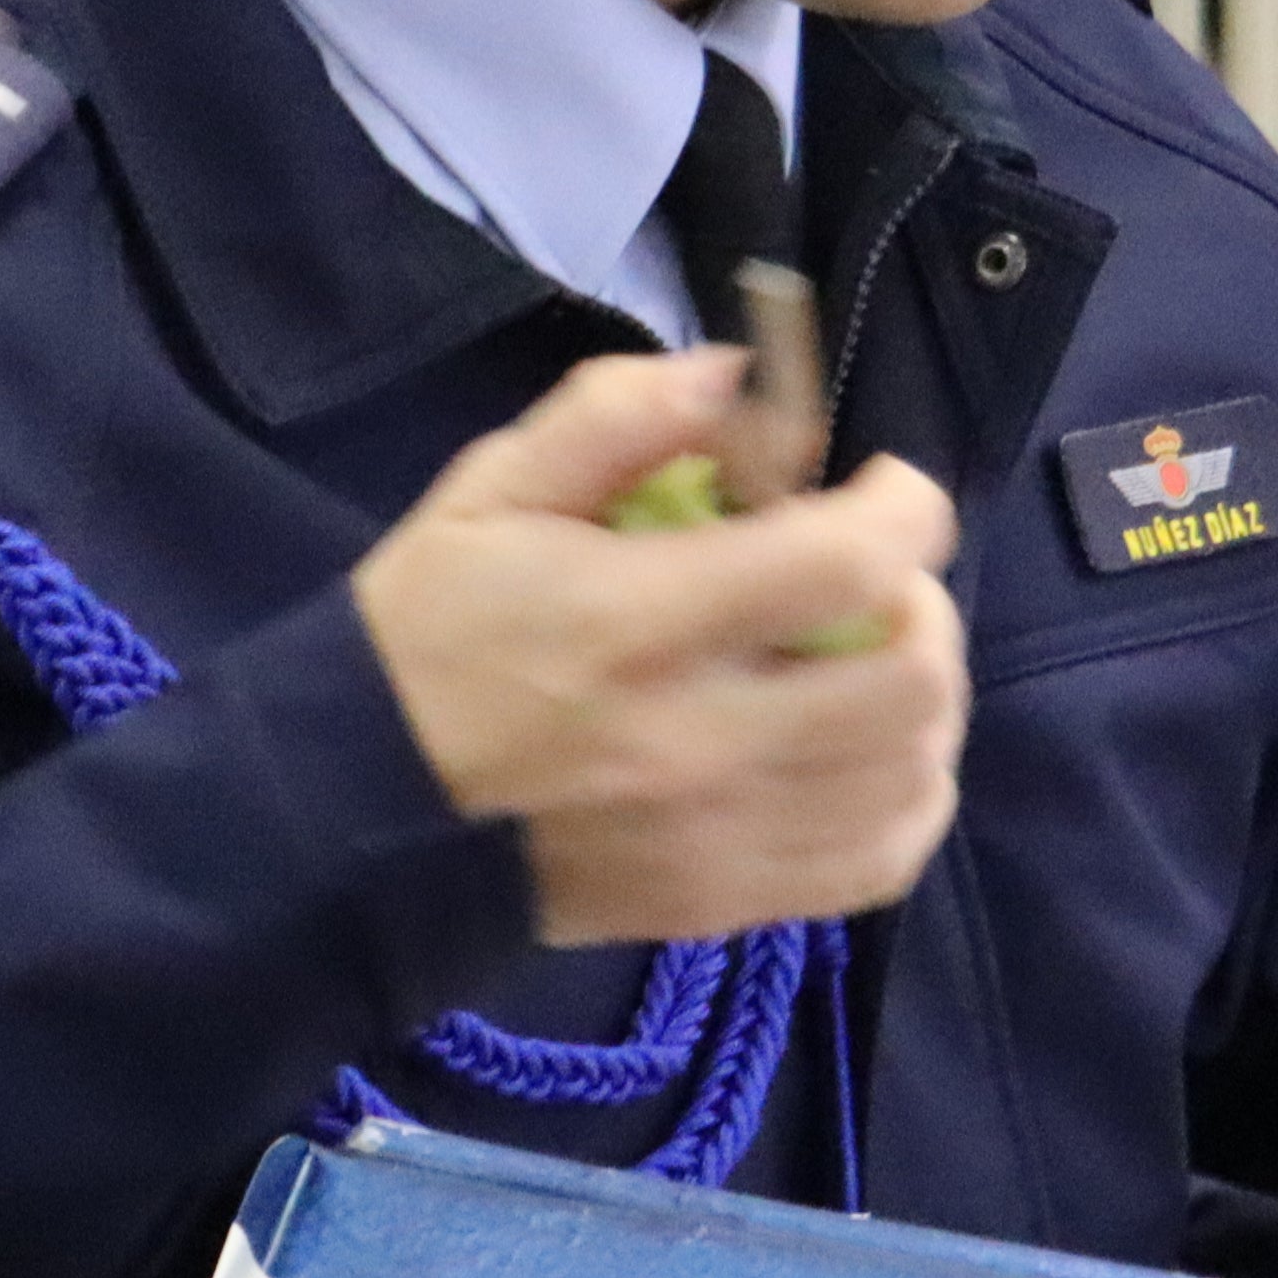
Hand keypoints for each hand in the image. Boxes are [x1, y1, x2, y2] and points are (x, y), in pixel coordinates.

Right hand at [354, 349, 969, 946]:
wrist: (355, 810)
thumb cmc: (428, 635)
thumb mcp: (491, 491)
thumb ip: (614, 417)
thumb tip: (736, 375)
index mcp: (636, 622)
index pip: (845, 564)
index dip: (903, 508)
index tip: (880, 486)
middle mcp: (698, 740)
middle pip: (909, 677)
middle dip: (921, 603)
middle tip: (875, 576)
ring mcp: (721, 836)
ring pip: (911, 772)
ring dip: (922, 699)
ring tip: (872, 658)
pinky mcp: (723, 903)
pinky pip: (878, 863)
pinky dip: (907, 800)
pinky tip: (872, 755)